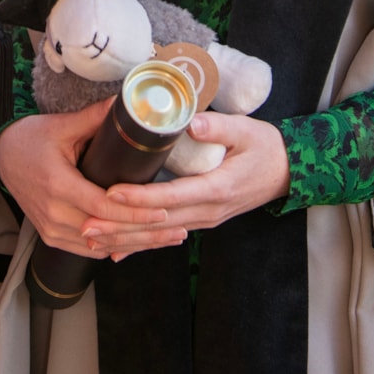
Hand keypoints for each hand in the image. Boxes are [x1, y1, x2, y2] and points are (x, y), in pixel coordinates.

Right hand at [0, 100, 171, 257]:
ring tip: (165, 240)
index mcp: (58, 185)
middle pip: (107, 232)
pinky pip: (87, 250)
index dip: (135, 213)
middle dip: (144, 234)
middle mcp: (54, 214)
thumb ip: (94, 118)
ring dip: (133, 245)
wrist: (3, 156)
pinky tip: (137, 244)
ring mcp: (51, 229)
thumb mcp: (62, 125)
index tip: (163, 212)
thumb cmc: (32, 138)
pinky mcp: (51, 236)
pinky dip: (113, 248)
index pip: (104, 206)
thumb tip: (125, 103)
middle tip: (177, 231)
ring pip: (100, 246)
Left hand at [82, 113, 289, 258]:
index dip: (140, 197)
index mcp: (216, 188)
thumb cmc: (264, 147)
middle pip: (157, 223)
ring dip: (124, 238)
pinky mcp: (201, 219)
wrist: (287, 172)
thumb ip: (219, 127)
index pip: (171, 196)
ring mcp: (204, 219)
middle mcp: (207, 211)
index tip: (111, 192)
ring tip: (92, 239)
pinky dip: (141, 243)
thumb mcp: (245, 131)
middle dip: (120, 225)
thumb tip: (192, 122)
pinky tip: (118, 250)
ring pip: (158, 233)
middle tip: (86, 226)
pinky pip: (166, 233)